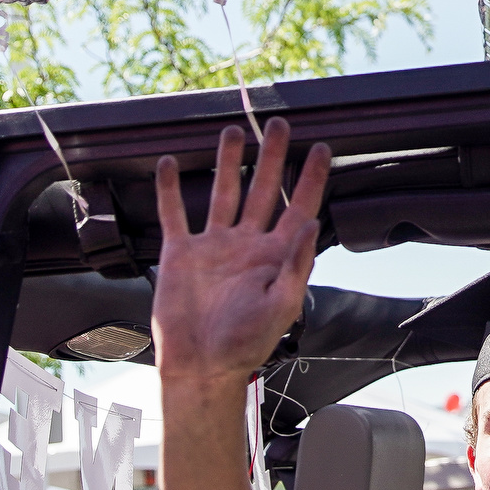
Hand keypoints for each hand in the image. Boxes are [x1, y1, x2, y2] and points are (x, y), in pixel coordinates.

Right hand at [150, 121, 333, 389]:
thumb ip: (297, 264)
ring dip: (227, 162)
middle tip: (278, 123)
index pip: (299, 207)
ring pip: (222, 192)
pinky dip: (169, 189)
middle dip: (271, 157)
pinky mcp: (181, 254)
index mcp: (275, 256)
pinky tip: (168, 163)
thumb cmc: (245, 344)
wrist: (201, 366)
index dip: (311, 178)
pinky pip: (174, 214)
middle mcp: (246, 245)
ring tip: (232, 131)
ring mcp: (213, 247)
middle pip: (262, 189)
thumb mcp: (281, 306)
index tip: (321, 148)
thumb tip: (311, 224)